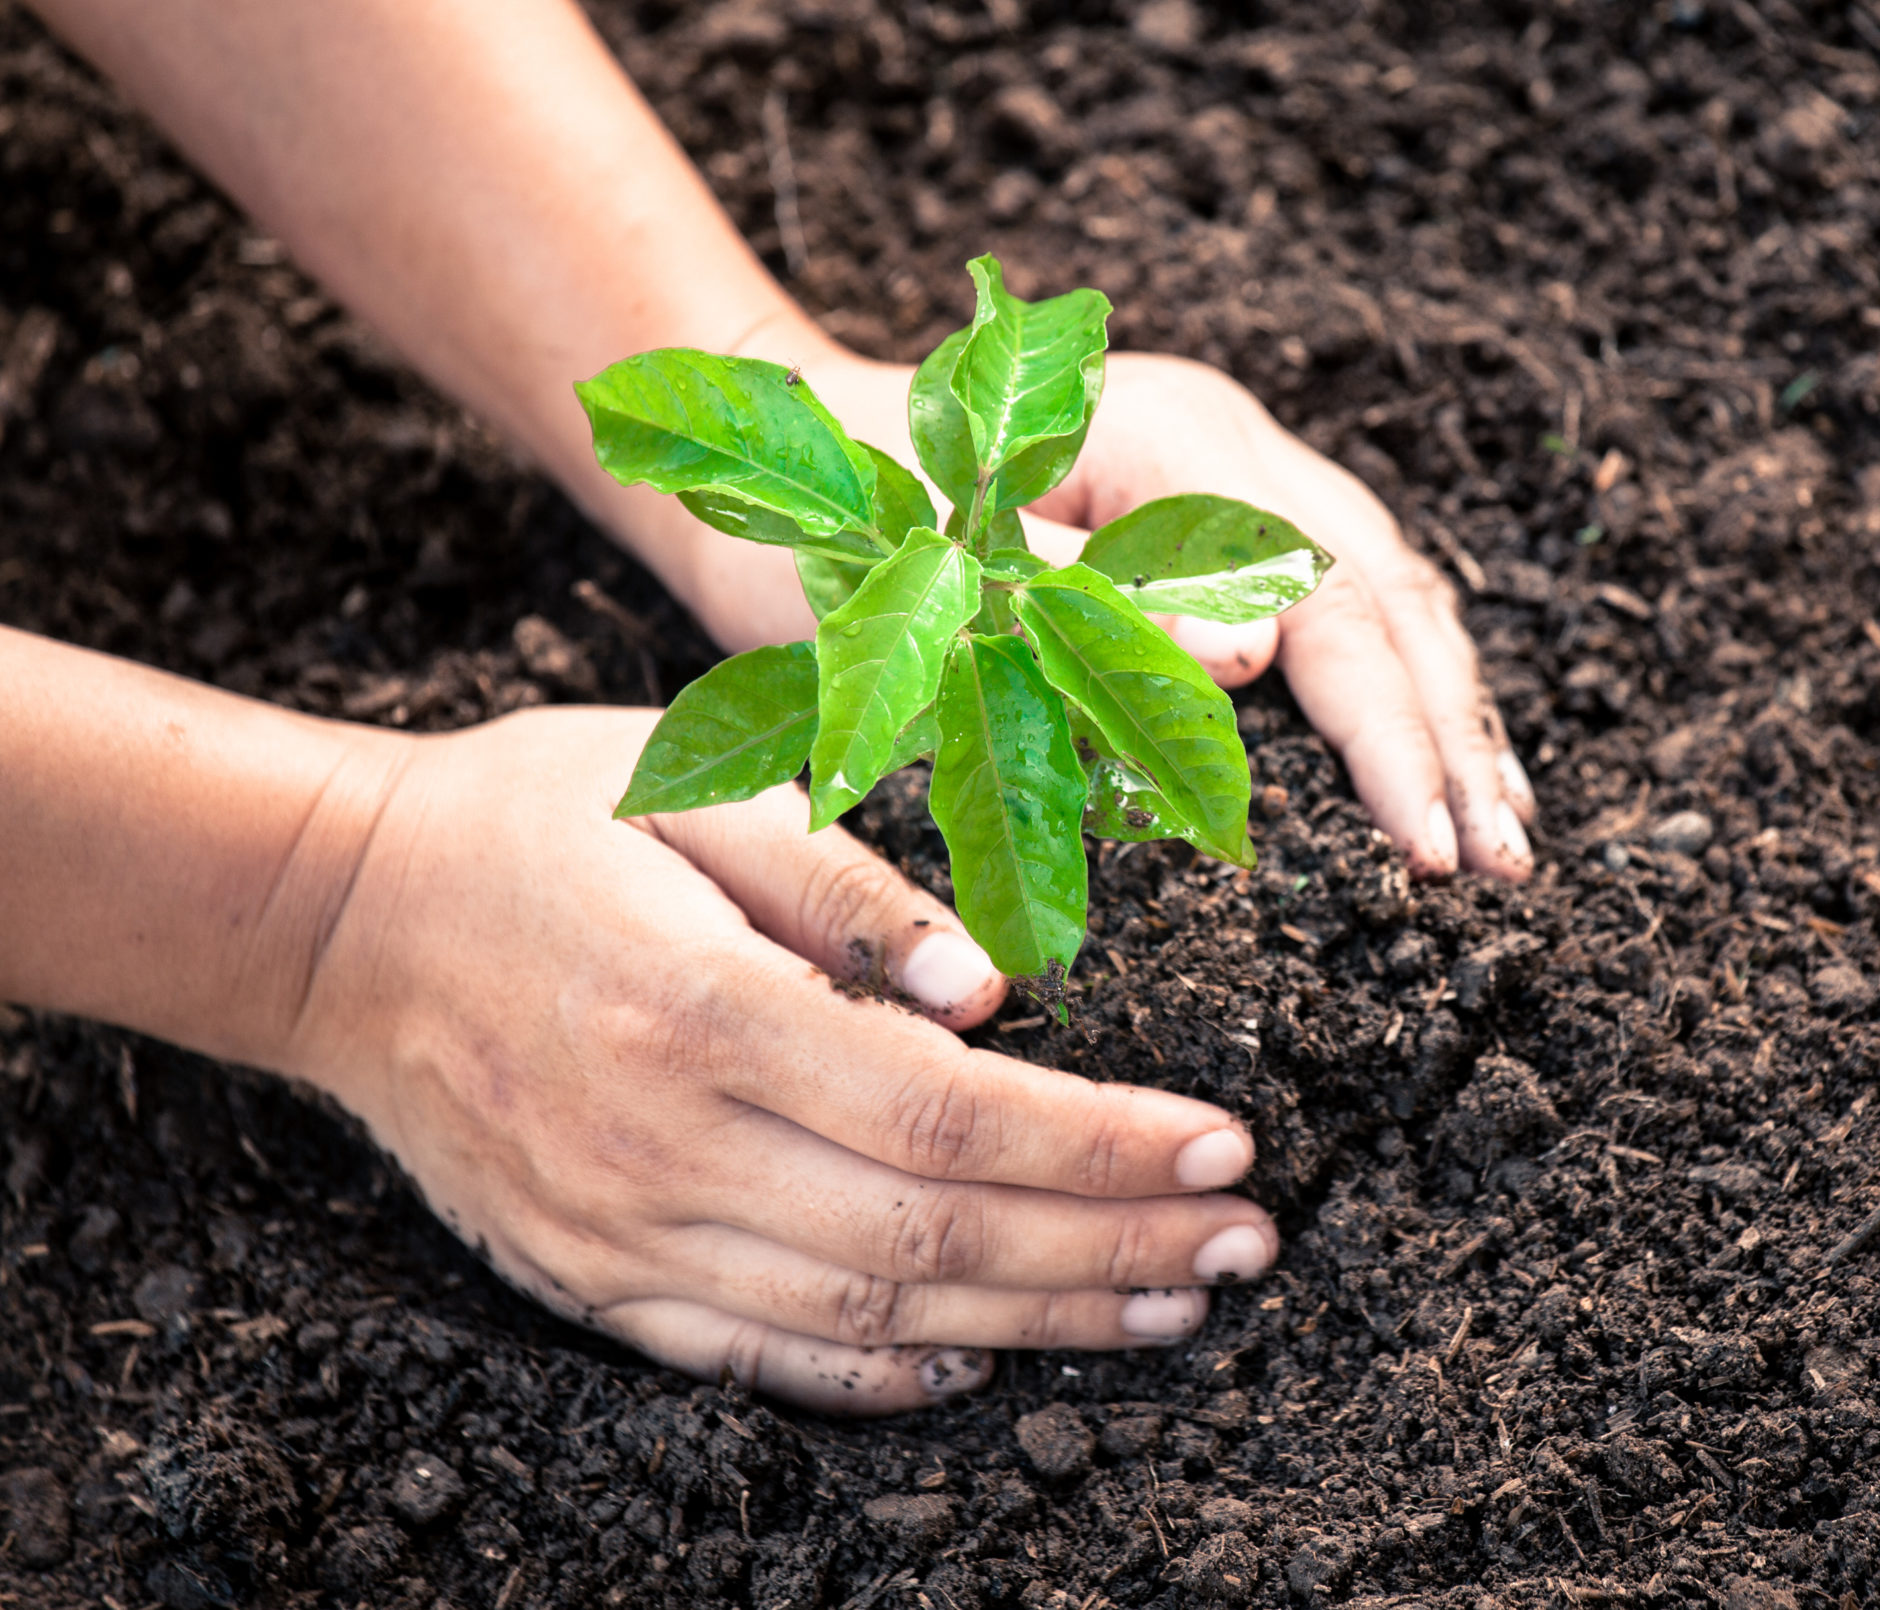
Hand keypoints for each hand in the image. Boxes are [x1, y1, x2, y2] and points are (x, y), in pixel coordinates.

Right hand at [284, 707, 1276, 1413]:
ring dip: (1038, 1323)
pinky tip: (990, 1365)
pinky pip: (758, 1363)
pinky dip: (884, 1382)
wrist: (341, 922)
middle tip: (1248, 1246)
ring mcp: (621, 1234)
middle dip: (1113, 1253)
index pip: (945, 1114)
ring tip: (1172, 1308)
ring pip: (867, 1320)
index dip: (1101, 1147)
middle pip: (931, 1237)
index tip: (1228, 1147)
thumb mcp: (696, 786)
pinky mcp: (592, 1280)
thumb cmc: (536, 820)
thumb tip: (997, 987)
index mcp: (698, 1008)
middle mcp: (662, 1147)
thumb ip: (851, 887)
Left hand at [687, 341, 1535, 881]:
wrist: (783, 442)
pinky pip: (1346, 599)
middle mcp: (1224, 442)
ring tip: (1503, 830)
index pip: (1324, 594)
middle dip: (1446, 733)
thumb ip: (1091, 605)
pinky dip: (1400, 688)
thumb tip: (1261, 662)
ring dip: (1446, 714)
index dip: (1387, 726)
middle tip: (1500, 866)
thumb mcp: (928, 577)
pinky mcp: (1219, 514)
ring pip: (1386, 592)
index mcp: (1168, 439)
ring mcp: (1231, 469)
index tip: (1431, 844)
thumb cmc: (829, 520)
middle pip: (1384, 590)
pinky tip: (1439, 762)